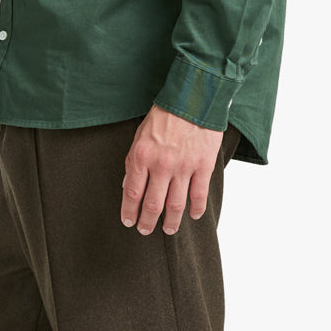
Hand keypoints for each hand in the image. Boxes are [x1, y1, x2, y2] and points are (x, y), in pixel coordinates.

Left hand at [121, 104, 223, 235]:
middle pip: (152, 205)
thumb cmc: (164, 116)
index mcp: (141, 157)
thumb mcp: (139, 135)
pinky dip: (196, 209)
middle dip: (147, 222)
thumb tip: (127, 186)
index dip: (129, 211)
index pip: (132, 193)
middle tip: (145, 230)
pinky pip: (199, 195)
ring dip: (170, 222)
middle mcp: (161, 166)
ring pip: (175, 206)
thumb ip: (133, 161)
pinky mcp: (203, 166)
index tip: (128, 221)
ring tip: (167, 230)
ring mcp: (183, 168)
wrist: (193, 99)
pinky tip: (193, 216)